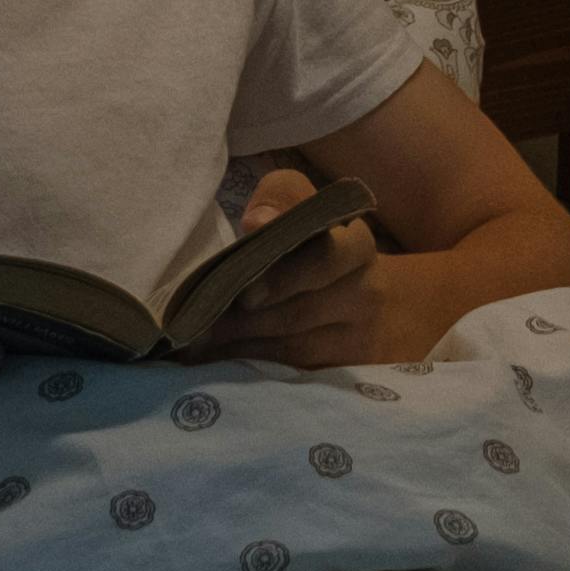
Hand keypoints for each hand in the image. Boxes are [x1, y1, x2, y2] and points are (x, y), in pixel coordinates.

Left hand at [196, 169, 400, 369]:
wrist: (370, 301)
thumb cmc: (317, 246)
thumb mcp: (303, 207)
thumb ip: (280, 200)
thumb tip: (259, 222)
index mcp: (357, 246)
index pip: (325, 258)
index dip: (283, 276)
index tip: (245, 291)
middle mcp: (367, 292)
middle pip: (302, 311)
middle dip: (247, 318)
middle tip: (203, 319)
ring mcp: (360, 337)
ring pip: (295, 345)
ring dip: (241, 343)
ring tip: (199, 338)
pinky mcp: (346, 370)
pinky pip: (294, 370)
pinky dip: (250, 363)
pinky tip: (217, 355)